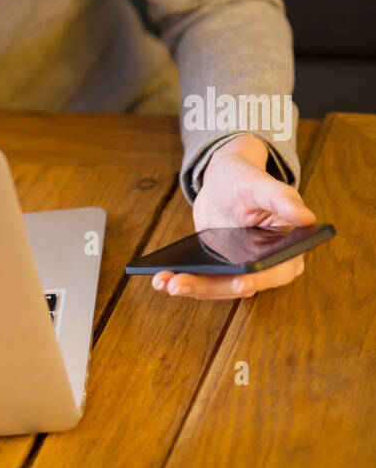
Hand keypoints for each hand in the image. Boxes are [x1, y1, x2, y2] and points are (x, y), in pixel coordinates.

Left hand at [152, 133, 315, 301]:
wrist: (221, 180)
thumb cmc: (246, 179)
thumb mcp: (260, 183)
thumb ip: (281, 197)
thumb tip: (306, 217)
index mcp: (287, 249)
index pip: (274, 271)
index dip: (259, 280)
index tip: (241, 283)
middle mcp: (267, 266)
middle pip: (240, 285)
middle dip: (208, 288)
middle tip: (179, 285)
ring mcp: (241, 271)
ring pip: (218, 287)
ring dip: (191, 288)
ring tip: (164, 283)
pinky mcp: (220, 270)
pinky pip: (204, 280)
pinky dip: (184, 281)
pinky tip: (161, 279)